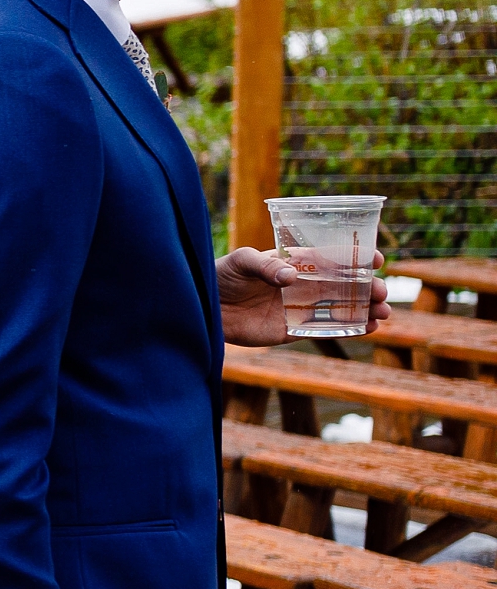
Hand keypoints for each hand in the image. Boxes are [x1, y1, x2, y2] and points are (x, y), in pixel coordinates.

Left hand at [218, 244, 386, 346]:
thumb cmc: (220, 276)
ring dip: (366, 309)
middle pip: (345, 285)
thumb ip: (265, 266)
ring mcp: (300, 308)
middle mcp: (303, 285)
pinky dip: (349, 329)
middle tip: (381, 292)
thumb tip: (290, 277)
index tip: (376, 260)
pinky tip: (368, 328)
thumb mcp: (241, 262)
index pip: (333, 258)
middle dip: (368, 288)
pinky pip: (326, 330)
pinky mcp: (292, 330)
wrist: (203, 307)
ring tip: (383, 312)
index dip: (357, 258)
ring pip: (342, 308)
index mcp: (295, 262)